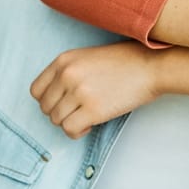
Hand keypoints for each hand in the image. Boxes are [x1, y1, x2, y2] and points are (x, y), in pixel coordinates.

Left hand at [31, 42, 158, 137]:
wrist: (151, 66)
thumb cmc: (126, 62)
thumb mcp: (89, 57)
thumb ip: (69, 72)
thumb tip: (56, 97)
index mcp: (64, 60)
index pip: (36, 90)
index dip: (48, 101)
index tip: (62, 103)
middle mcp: (67, 75)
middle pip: (45, 107)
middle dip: (60, 113)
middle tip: (78, 111)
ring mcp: (80, 92)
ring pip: (56, 120)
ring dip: (70, 122)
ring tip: (87, 117)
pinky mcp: (93, 110)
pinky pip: (69, 129)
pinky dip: (77, 132)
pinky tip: (90, 125)